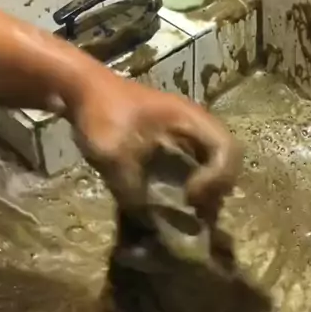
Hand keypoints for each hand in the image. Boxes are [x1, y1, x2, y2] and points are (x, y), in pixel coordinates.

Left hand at [70, 70, 242, 222]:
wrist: (81, 89)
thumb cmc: (101, 113)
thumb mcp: (113, 155)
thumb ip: (132, 190)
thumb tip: (146, 222)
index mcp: (189, 119)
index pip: (227, 150)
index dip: (216, 179)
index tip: (189, 196)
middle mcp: (194, 125)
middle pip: (228, 158)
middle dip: (217, 188)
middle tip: (197, 211)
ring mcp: (185, 132)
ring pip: (214, 163)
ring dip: (209, 189)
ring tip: (191, 211)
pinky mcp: (172, 141)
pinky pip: (196, 164)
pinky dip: (194, 183)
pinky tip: (177, 201)